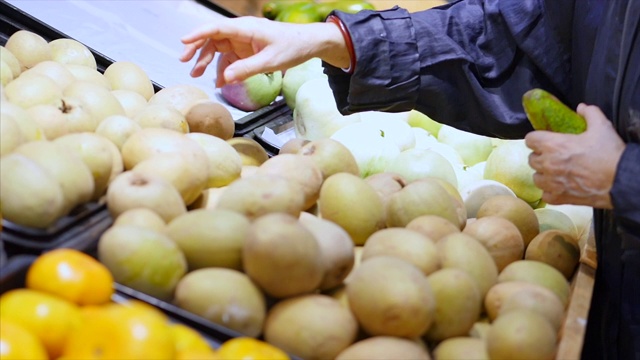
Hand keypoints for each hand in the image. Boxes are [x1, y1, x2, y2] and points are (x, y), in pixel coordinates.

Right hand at [179, 16, 349, 86]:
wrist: (309, 44)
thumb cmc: (293, 46)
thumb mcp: (270, 61)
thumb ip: (246, 69)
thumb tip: (225, 78)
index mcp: (245, 28)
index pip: (216, 28)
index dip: (198, 34)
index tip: (183, 41)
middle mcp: (241, 32)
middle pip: (213, 38)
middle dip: (197, 49)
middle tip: (185, 62)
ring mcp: (244, 41)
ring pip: (219, 48)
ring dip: (207, 60)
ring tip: (197, 74)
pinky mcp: (248, 50)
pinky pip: (230, 58)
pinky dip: (224, 69)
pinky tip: (219, 81)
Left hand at [525, 103, 625, 207]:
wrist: (621, 181)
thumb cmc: (609, 154)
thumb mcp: (601, 127)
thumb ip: (590, 114)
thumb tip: (582, 108)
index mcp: (552, 145)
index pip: (530, 139)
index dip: (537, 138)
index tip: (544, 140)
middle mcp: (547, 164)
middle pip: (531, 159)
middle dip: (540, 156)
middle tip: (554, 155)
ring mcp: (551, 183)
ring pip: (536, 177)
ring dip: (543, 174)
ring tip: (556, 172)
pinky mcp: (558, 198)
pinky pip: (545, 195)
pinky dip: (550, 191)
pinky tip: (560, 187)